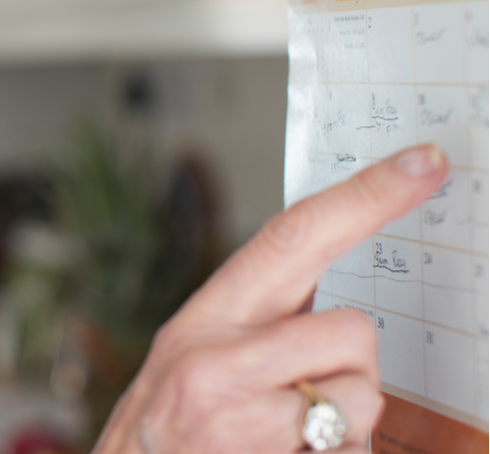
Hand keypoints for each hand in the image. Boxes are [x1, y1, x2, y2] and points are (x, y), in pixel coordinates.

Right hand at [91, 144, 447, 453]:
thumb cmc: (165, 432)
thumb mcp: (192, 361)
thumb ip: (256, 325)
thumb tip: (338, 297)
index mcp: (203, 321)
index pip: (292, 238)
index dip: (365, 196)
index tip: (423, 163)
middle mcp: (213, 366)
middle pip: (353, 332)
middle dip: (350, 365)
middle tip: (301, 394)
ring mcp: (242, 426)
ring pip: (364, 402)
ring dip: (342, 428)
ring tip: (281, 441)